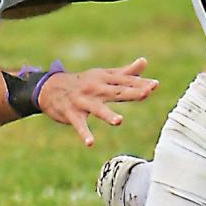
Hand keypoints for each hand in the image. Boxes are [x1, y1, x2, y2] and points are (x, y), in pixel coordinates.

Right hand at [36, 56, 158, 146]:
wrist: (50, 88)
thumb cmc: (83, 82)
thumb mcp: (103, 75)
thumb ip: (125, 72)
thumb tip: (144, 62)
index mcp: (104, 79)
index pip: (125, 81)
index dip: (140, 83)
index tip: (155, 85)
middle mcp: (95, 88)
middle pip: (116, 92)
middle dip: (130, 92)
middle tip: (145, 93)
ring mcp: (83, 101)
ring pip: (97, 108)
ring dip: (107, 115)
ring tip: (119, 121)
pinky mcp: (72, 113)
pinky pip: (79, 125)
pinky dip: (84, 133)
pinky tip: (91, 143)